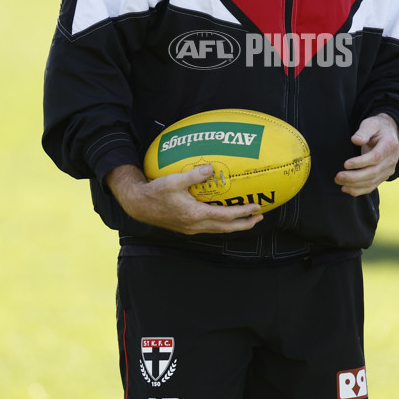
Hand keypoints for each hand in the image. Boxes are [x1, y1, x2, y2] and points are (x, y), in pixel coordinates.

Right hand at [105, 163, 263, 234]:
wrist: (139, 205)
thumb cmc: (156, 192)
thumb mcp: (174, 180)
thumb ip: (194, 175)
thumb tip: (211, 169)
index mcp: (195, 215)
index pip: (225, 216)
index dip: (243, 213)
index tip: (256, 208)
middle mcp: (195, 225)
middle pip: (226, 228)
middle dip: (245, 224)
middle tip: (260, 217)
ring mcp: (191, 228)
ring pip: (219, 229)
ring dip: (235, 225)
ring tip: (248, 219)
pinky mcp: (187, 226)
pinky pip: (211, 227)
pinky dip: (223, 224)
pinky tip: (225, 217)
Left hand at [335, 114, 398, 196]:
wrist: (388, 134)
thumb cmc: (377, 128)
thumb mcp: (371, 124)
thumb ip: (363, 132)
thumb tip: (355, 140)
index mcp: (389, 145)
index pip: (376, 157)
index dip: (360, 162)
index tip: (346, 164)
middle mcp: (391, 160)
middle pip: (373, 172)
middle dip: (354, 177)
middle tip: (338, 176)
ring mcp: (388, 170)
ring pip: (372, 182)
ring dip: (354, 185)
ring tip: (339, 182)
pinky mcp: (383, 176)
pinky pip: (372, 186)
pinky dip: (359, 190)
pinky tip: (346, 189)